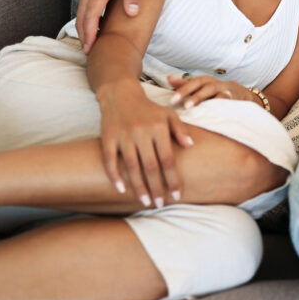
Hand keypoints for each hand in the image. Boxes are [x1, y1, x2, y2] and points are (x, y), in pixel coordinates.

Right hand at [77, 0, 144, 53]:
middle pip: (82, 17)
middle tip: (88, 53)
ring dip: (83, 27)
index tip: (89, 48)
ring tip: (89, 43)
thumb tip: (132, 14)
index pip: (91, 15)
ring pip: (81, 11)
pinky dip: (85, 17)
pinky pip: (84, 4)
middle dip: (84, 35)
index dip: (89, 33)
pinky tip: (93, 25)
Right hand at [99, 82, 194, 207]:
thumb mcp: (169, 115)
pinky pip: (110, 160)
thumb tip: (191, 146)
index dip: (173, 179)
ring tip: (145, 201)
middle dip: (157, 188)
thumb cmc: (149, 109)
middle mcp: (141, 132)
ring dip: (138, 187)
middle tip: (160, 204)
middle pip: (151, 166)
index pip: (168, 159)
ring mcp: (123, 136)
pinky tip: (121, 190)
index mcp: (158, 128)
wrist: (121, 95)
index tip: (178, 195)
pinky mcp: (107, 138)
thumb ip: (181, 130)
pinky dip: (115, 176)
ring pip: (132, 167)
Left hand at [166, 74, 253, 108]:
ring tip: (192, 108)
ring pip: (214, 93)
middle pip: (202, 86)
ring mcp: (224, 90)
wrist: (239, 93)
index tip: (171, 100)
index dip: (182, 90)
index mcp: (204, 81)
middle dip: (191, 95)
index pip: (192, 83)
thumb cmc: (213, 91)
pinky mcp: (232, 99)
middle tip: (181, 104)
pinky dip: (220, 105)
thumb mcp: (199, 87)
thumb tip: (168, 78)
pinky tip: (213, 113)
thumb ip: (184, 84)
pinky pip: (226, 101)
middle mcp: (213, 83)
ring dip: (204, 100)